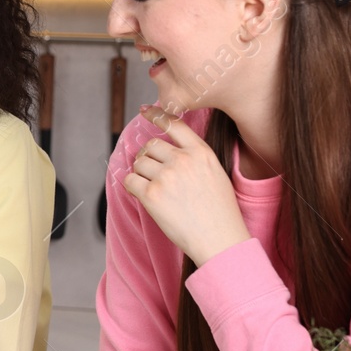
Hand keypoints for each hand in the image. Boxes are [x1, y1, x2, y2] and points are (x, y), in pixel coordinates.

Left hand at [122, 105, 252, 265]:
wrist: (220, 240)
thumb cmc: (220, 212)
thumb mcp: (215, 174)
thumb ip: (194, 158)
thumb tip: (166, 152)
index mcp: (201, 152)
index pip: (174, 124)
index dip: (156, 115)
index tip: (144, 110)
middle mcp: (183, 160)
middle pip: (150, 145)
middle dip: (147, 157)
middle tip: (152, 172)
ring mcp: (166, 176)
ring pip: (138, 163)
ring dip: (141, 173)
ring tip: (155, 190)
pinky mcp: (152, 195)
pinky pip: (130, 181)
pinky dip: (132, 187)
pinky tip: (143, 195)